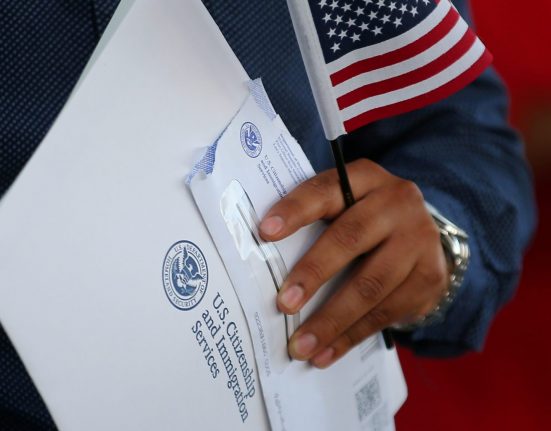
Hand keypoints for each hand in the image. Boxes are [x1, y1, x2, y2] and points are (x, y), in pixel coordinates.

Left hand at [259, 159, 447, 367]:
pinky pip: (386, 313)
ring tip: (300, 346)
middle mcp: (397, 202)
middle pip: (351, 238)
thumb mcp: (345, 205)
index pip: (326, 190)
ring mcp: (419, 240)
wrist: (421, 235)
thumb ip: (314, 220)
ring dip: (331, 320)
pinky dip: (351, 336)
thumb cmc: (364, 220)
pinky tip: (326, 353)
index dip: (295, 210)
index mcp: (366, 178)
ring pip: (371, 285)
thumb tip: (263, 259)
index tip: (265, 232)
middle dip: (313, 273)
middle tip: (284, 304)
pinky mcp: (429, 278)